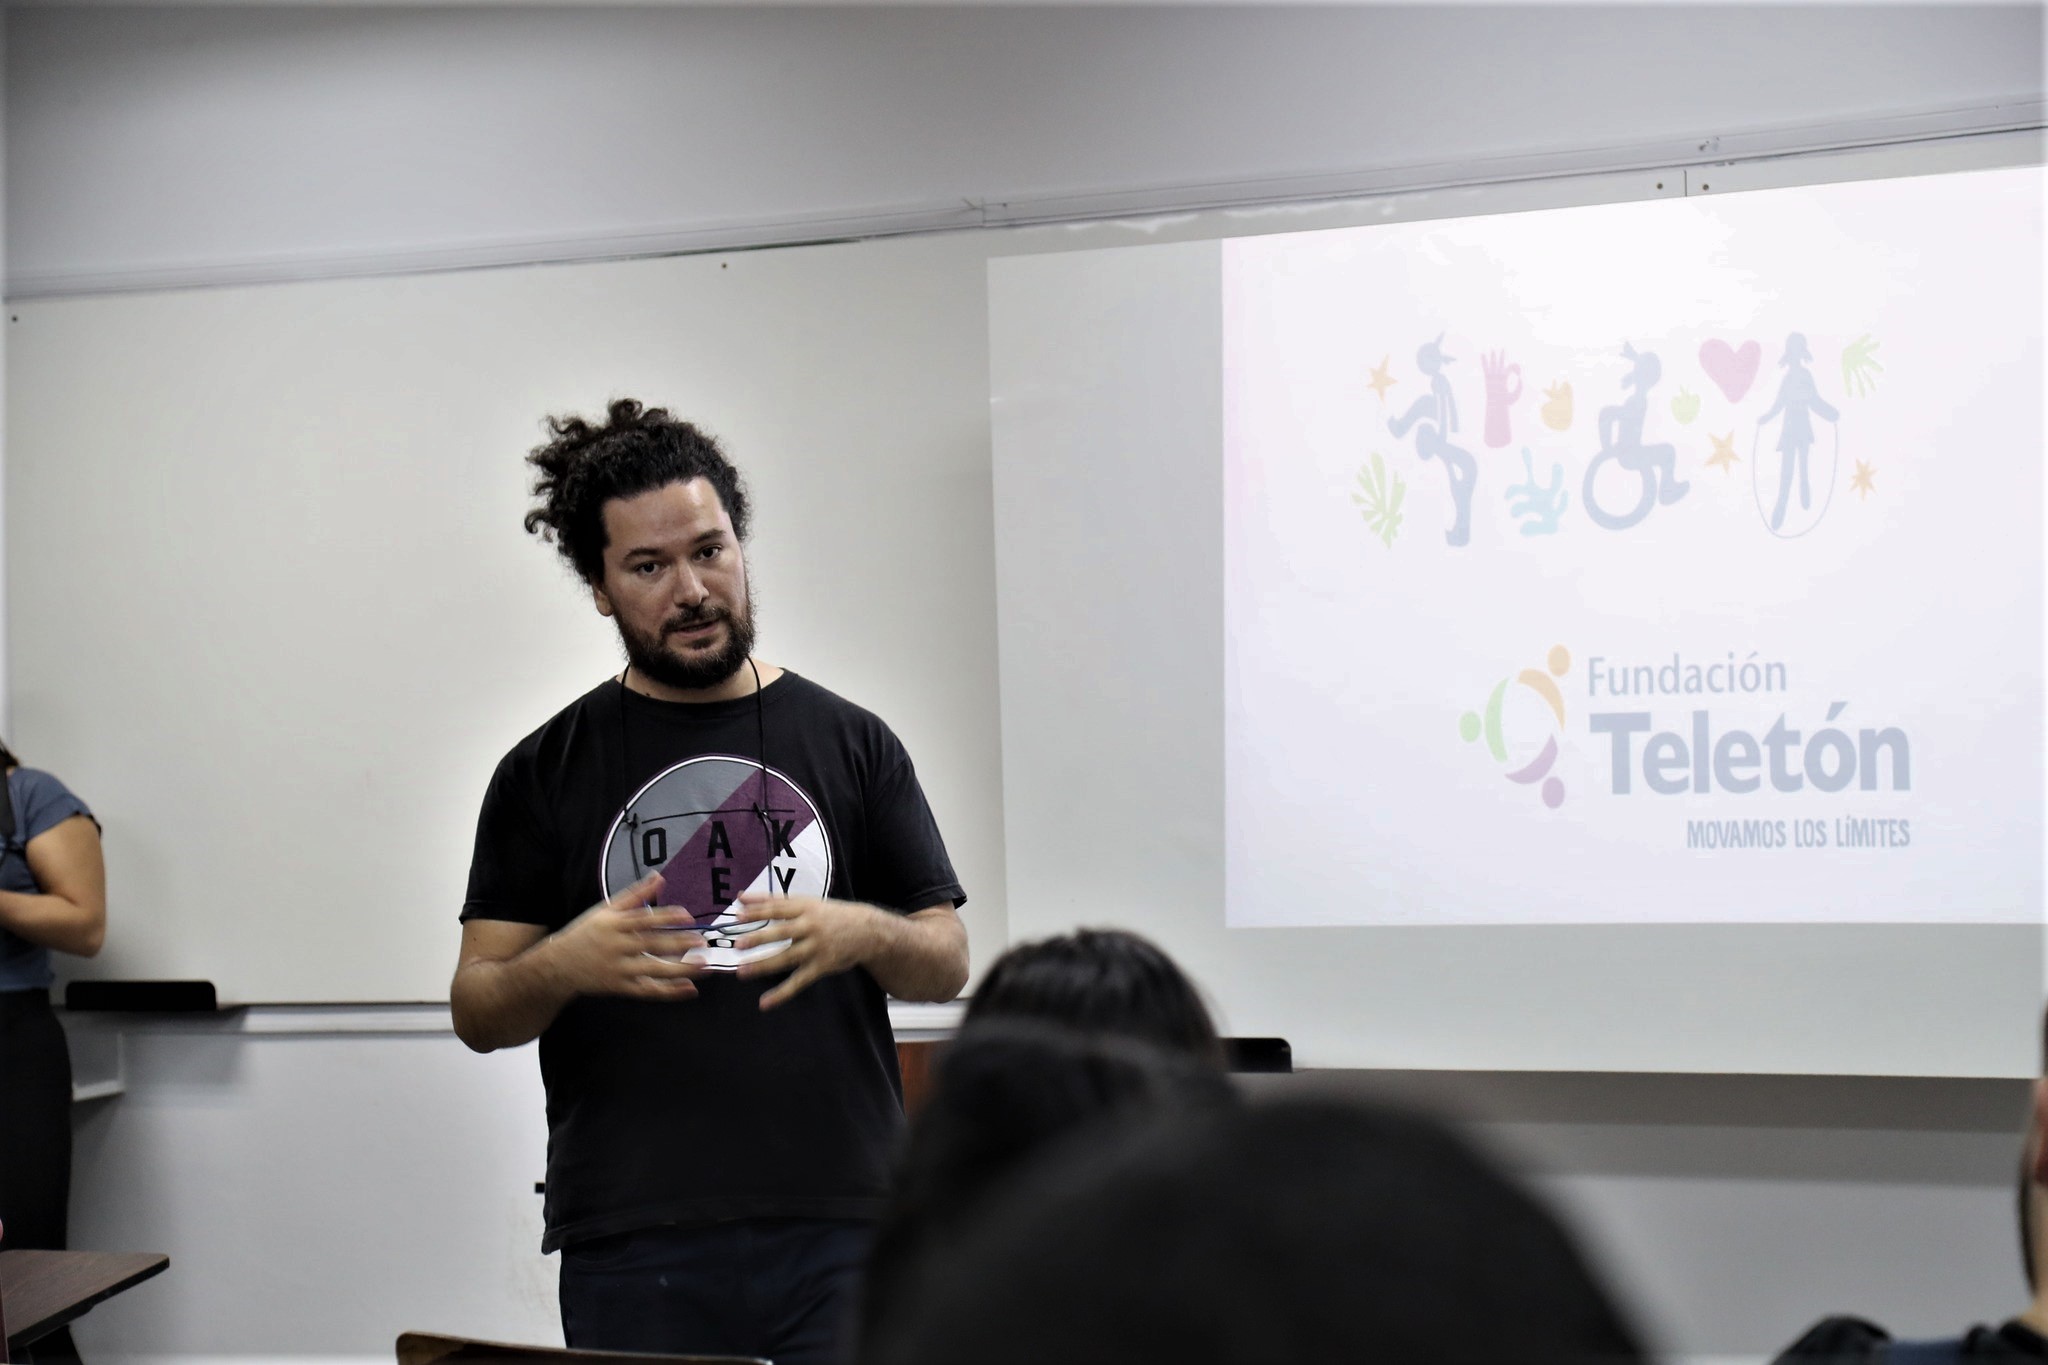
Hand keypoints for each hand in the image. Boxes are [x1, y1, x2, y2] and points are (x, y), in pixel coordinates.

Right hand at [550, 873, 704, 1000]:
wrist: (558, 966)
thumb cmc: (587, 932)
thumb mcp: (605, 910)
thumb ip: (634, 895)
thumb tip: (659, 876)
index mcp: (614, 925)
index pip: (643, 919)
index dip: (665, 916)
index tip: (687, 915)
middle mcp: (616, 947)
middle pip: (650, 945)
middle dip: (678, 943)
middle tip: (702, 941)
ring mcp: (619, 970)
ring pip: (653, 970)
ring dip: (680, 970)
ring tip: (704, 965)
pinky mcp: (621, 988)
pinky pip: (648, 991)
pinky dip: (669, 992)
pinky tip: (690, 988)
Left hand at [732, 894, 885, 1009]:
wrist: (868, 931)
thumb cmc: (830, 915)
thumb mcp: (807, 903)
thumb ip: (774, 901)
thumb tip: (741, 897)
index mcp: (806, 907)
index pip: (778, 908)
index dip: (758, 911)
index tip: (737, 914)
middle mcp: (811, 926)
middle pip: (782, 932)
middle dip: (760, 938)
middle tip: (738, 944)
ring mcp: (817, 947)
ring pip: (787, 958)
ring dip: (764, 965)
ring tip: (742, 972)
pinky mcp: (821, 966)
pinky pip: (799, 982)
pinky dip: (782, 993)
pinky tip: (765, 1003)